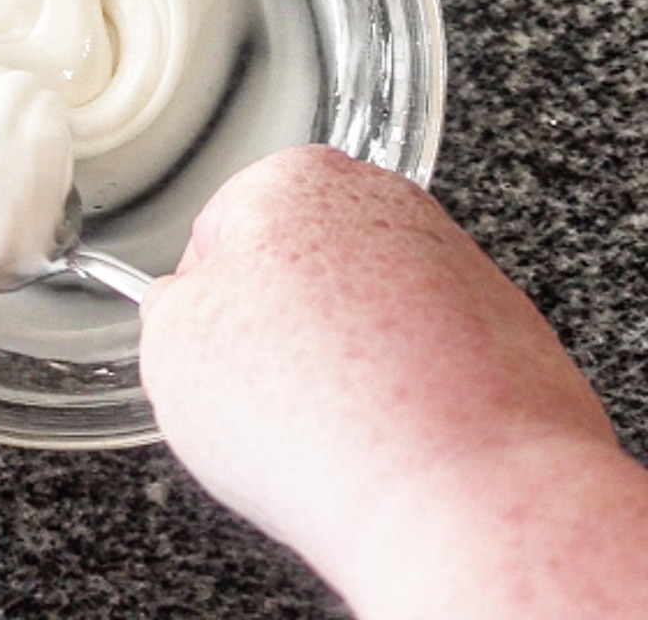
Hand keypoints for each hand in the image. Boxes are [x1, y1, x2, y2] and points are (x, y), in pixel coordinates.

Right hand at [140, 145, 647, 618]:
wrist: (465, 492)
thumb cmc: (319, 412)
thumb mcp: (172, 353)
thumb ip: (168, 308)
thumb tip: (185, 307)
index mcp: (294, 179)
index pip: (216, 234)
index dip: (203, 305)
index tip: (213, 349)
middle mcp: (382, 200)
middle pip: (295, 267)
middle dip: (276, 326)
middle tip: (266, 393)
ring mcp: (452, 261)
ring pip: (359, 314)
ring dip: (339, 361)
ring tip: (330, 424)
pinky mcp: (504, 326)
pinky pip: (421, 358)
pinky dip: (401, 392)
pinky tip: (385, 437)